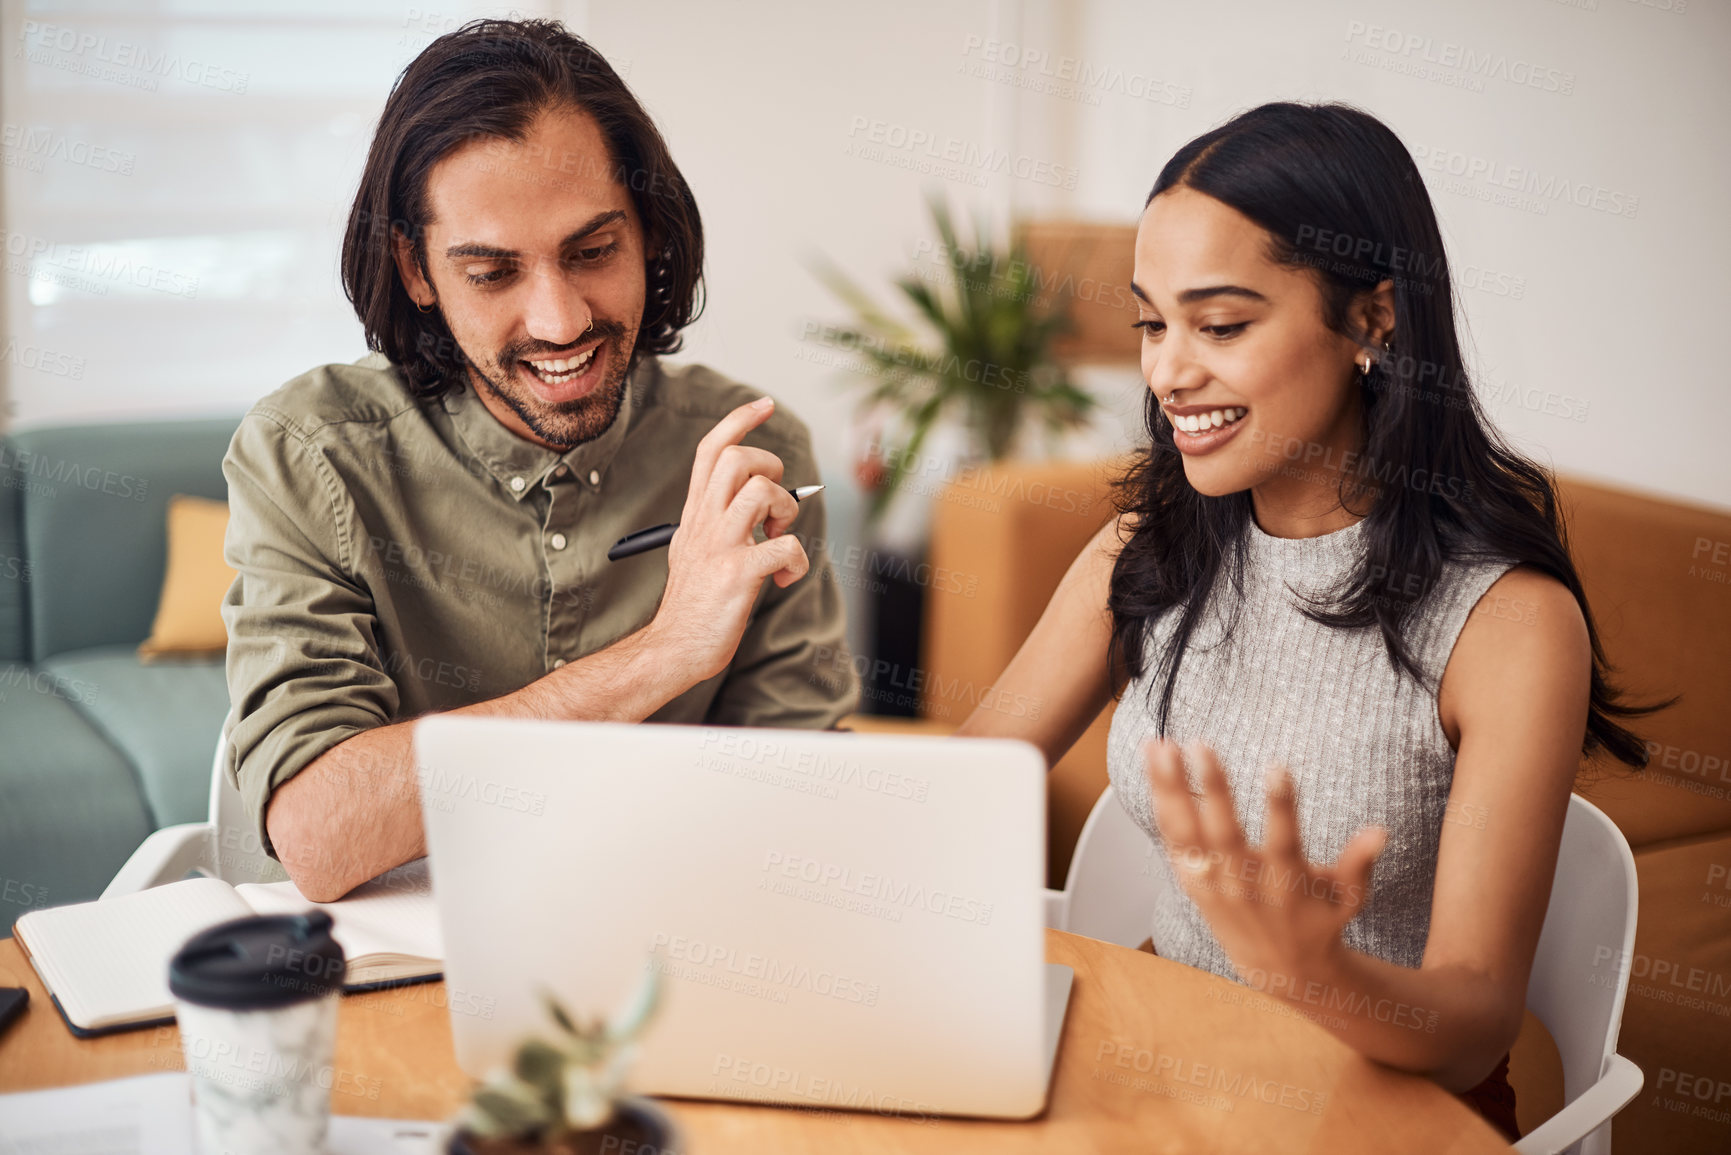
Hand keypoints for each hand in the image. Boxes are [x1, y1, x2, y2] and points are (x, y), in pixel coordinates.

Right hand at [644, 397, 810, 685]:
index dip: (738, 420)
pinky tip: (786, 578)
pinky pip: (785, 546)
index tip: (763, 404)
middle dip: (769, 467)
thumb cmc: (691, 605)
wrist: (672, 649)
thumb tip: (760, 506)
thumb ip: (717, 523)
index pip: (710, 450)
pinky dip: (798, 560)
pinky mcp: (737, 575)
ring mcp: (719, 547)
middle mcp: (704, 523)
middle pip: (736, 459)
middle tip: (775, 503)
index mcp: (695, 515)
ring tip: (780, 537)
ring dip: (786, 510)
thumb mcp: (693, 550)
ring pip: (761, 493)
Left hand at [1144, 738, 1386, 987]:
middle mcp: (1244, 883)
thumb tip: (1381, 831)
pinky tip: (1153, 764)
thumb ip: (1359, 864)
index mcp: (1287, 883)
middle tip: (1201, 745)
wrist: (1279, 968)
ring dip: (1171, 789)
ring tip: (1160, 746)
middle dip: (1212, 789)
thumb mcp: (1348, 898)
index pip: (1284, 841)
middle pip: (1223, 833)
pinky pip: (1172, 839)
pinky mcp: (1192, 882)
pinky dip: (1161, 803)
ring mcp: (1213, 883)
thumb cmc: (1318, 921)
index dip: (1281, 806)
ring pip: (1186, 834)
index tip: (1276, 766)